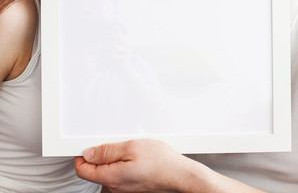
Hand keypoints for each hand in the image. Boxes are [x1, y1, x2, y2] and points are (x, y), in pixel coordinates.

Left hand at [75, 140, 199, 192]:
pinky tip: (137, 158)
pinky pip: (120, 175)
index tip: (87, 145)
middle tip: (115, 144)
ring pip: (108, 172)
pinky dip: (123, 165)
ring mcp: (124, 189)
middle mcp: (115, 187)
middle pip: (95, 171)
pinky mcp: (132, 187)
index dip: (81, 156)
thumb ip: (107, 151)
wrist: (181, 176)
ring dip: (113, 160)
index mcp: (111, 177)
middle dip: (100, 156)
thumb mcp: (131, 148)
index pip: (83, 170)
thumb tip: (88, 153)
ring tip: (131, 150)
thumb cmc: (161, 162)